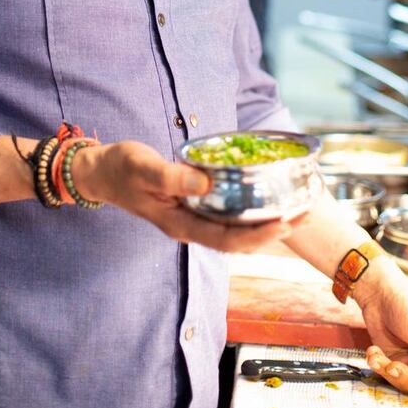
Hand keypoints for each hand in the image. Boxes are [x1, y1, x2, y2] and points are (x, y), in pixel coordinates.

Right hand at [73, 140, 294, 252]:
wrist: (102, 172)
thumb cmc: (121, 168)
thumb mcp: (143, 167)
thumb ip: (172, 176)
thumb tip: (206, 183)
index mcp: (179, 224)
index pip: (226, 238)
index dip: (257, 234)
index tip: (284, 222)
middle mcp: (191, 227)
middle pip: (239, 240)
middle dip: (273, 230)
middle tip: (305, 213)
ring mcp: (193, 218)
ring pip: (237, 229)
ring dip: (267, 222)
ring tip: (297, 209)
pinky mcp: (194, 206)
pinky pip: (229, 214)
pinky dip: (251, 209)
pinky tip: (266, 198)